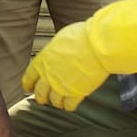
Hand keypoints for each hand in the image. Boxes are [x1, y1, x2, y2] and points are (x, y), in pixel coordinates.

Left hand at [22, 0, 136, 111]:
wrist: (107, 39)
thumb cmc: (96, 31)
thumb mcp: (76, 33)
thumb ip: (72, 43)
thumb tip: (79, 39)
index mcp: (49, 54)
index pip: (32, 72)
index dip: (30, 80)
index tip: (29, 85)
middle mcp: (51, 69)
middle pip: (39, 89)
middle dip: (40, 93)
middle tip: (41, 98)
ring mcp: (63, 81)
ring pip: (51, 99)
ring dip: (54, 101)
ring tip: (56, 103)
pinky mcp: (77, 90)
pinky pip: (67, 104)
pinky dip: (68, 105)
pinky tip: (71, 105)